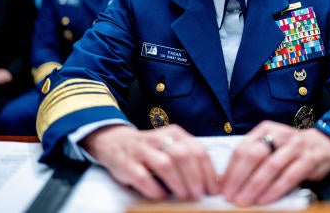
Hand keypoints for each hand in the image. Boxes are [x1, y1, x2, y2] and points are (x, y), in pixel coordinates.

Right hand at [81, 124, 218, 200]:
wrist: (115, 142)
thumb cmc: (151, 149)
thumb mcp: (171, 146)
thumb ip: (190, 158)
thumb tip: (213, 181)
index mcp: (175, 133)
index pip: (198, 149)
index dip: (208, 171)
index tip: (213, 189)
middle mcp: (159, 138)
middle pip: (183, 156)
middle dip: (195, 177)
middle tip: (199, 195)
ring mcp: (142, 150)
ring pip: (165, 164)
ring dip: (178, 183)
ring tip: (185, 196)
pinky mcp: (128, 164)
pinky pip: (143, 177)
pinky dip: (155, 189)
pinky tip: (162, 196)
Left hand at [220, 120, 329, 205]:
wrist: (326, 142)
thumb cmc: (291, 149)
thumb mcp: (272, 147)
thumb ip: (252, 159)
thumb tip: (226, 180)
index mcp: (265, 129)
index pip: (242, 148)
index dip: (230, 170)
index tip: (222, 188)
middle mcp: (280, 134)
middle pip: (254, 155)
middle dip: (240, 178)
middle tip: (231, 196)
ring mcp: (296, 145)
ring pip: (271, 166)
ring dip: (256, 185)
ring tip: (245, 200)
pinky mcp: (310, 158)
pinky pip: (290, 175)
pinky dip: (276, 189)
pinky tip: (266, 199)